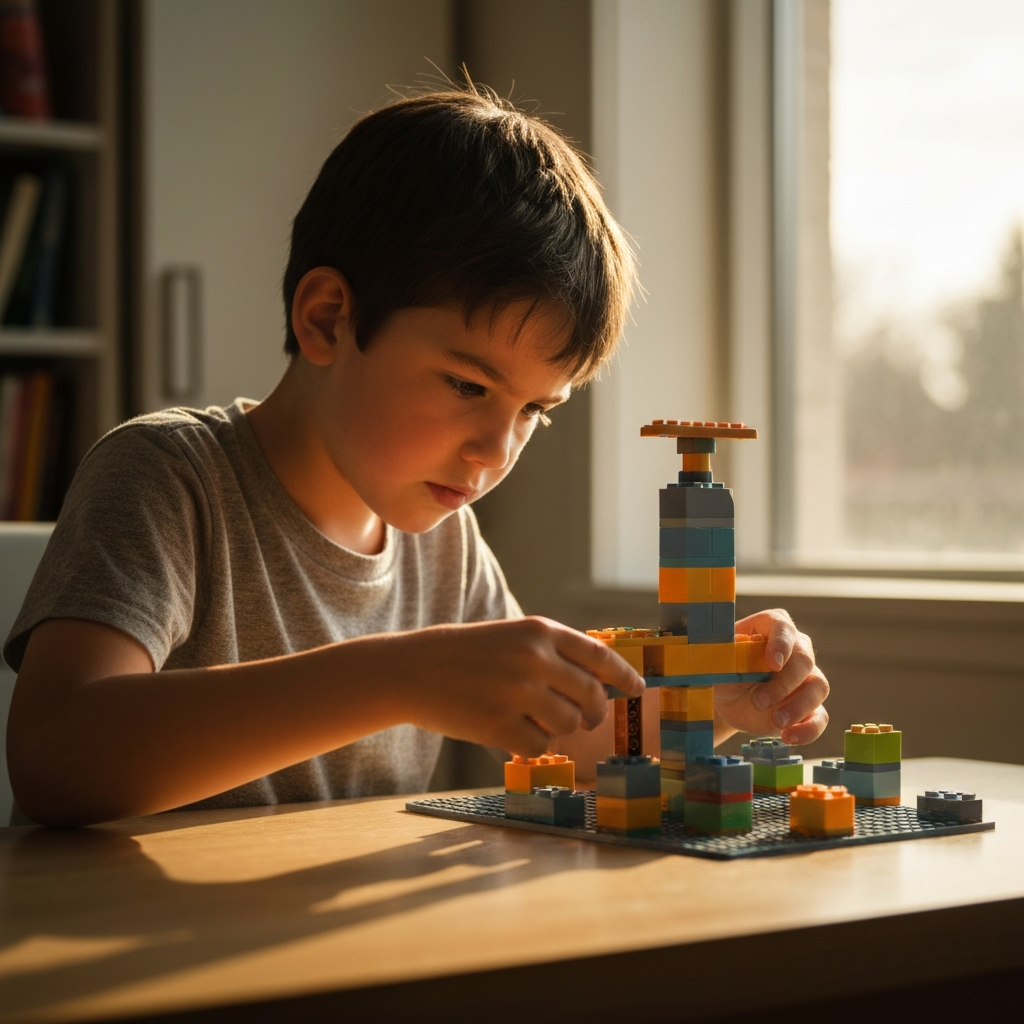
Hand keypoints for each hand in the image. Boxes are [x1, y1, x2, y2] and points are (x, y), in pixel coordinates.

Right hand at [389, 616, 644, 757]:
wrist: (411, 670)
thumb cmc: (465, 654)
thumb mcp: (510, 637)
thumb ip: (551, 653)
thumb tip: (599, 683)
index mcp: (538, 631)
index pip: (598, 656)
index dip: (623, 676)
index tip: (637, 690)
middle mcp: (534, 658)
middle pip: (590, 697)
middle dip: (593, 713)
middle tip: (586, 719)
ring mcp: (517, 692)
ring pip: (569, 725)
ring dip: (558, 729)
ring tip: (532, 719)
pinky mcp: (500, 725)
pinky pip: (540, 747)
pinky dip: (532, 746)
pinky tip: (511, 733)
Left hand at [713, 608, 828, 744]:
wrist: (728, 700)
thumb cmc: (723, 671)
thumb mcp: (719, 663)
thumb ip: (728, 654)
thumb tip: (739, 644)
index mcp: (769, 628)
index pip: (782, 627)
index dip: (781, 644)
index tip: (772, 664)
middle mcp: (795, 648)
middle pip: (804, 660)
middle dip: (783, 683)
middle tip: (759, 701)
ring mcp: (806, 678)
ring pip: (818, 687)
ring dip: (798, 706)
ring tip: (776, 722)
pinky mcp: (810, 706)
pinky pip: (820, 716)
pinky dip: (808, 729)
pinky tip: (789, 737)